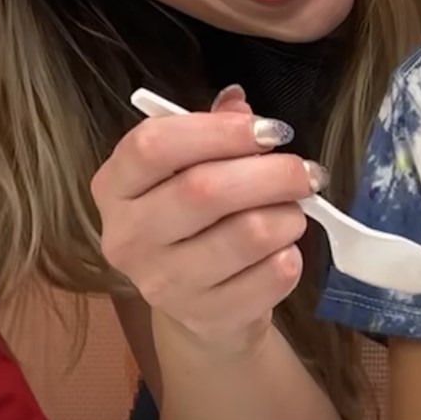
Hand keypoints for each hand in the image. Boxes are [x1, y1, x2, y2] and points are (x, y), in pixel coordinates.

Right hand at [92, 84, 324, 349]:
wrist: (200, 306)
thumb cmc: (194, 222)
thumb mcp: (190, 169)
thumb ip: (212, 130)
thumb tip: (240, 102)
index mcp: (114, 187)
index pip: (152, 145)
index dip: (218, 130)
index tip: (269, 130)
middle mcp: (127, 237)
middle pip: (204, 189)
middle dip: (272, 173)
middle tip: (306, 172)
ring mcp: (163, 284)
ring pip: (248, 232)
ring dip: (288, 215)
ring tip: (294, 212)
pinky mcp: (206, 317)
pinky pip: (272, 275)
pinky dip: (291, 255)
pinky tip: (283, 249)